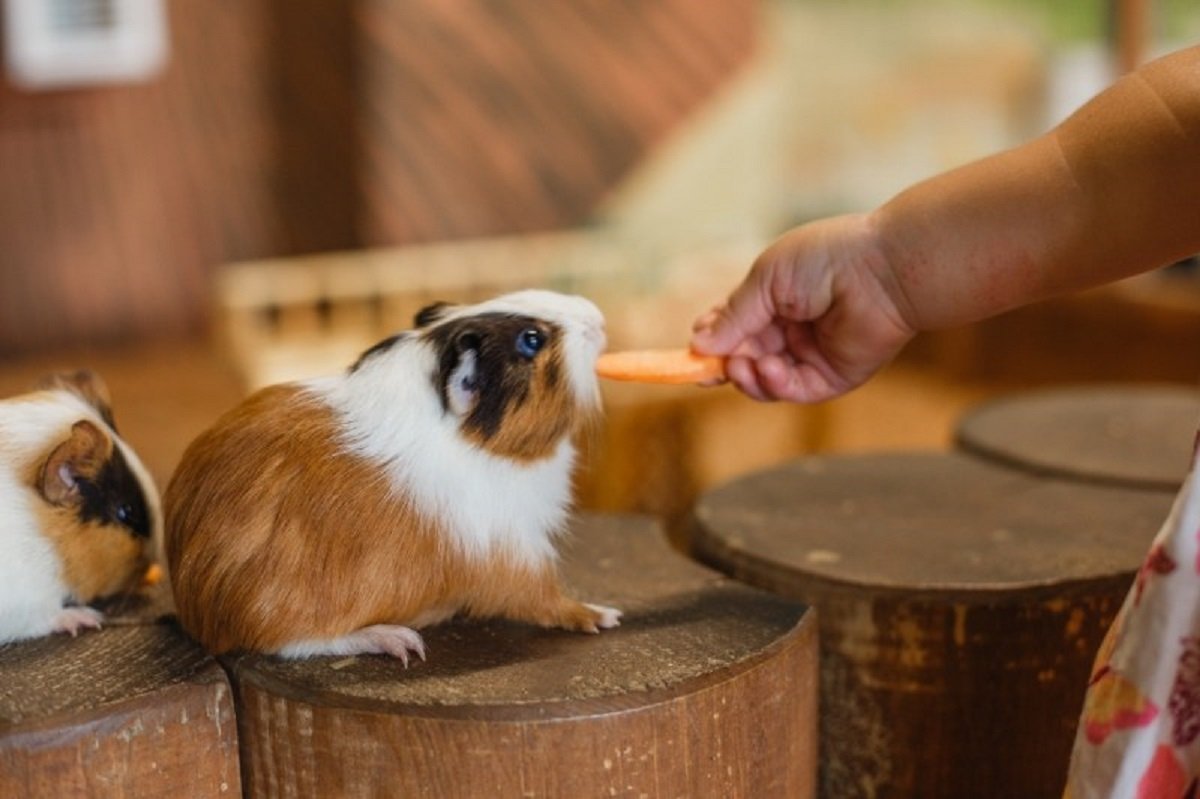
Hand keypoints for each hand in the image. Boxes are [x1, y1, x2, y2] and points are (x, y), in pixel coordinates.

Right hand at [691, 213, 915, 401]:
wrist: (883, 270)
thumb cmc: (827, 259)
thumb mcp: (766, 280)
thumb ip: (733, 315)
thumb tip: (697, 343)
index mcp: (773, 300)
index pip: (733, 327)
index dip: (712, 340)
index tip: (692, 350)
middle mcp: (789, 330)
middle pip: (743, 359)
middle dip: (724, 364)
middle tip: (711, 366)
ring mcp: (809, 355)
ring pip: (763, 382)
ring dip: (746, 377)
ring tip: (742, 366)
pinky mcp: (830, 377)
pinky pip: (792, 391)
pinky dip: (775, 385)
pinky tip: (770, 369)